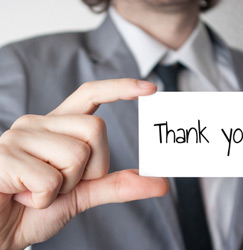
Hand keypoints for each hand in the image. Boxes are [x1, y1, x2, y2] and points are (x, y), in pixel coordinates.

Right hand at [0, 79, 168, 249]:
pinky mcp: (5, 156)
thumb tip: (161, 184)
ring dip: (66, 186)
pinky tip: (23, 197)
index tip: (150, 88)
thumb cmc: (35, 208)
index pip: (91, 94)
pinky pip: (50, 180)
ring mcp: (20, 136)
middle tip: (63, 184)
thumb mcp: (82, 194)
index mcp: (58, 126)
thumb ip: (117, 185)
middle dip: (92, 167)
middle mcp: (39, 123)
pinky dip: (44, 199)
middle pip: (96, 129)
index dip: (120, 88)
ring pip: (77, 155)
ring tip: (38, 192)